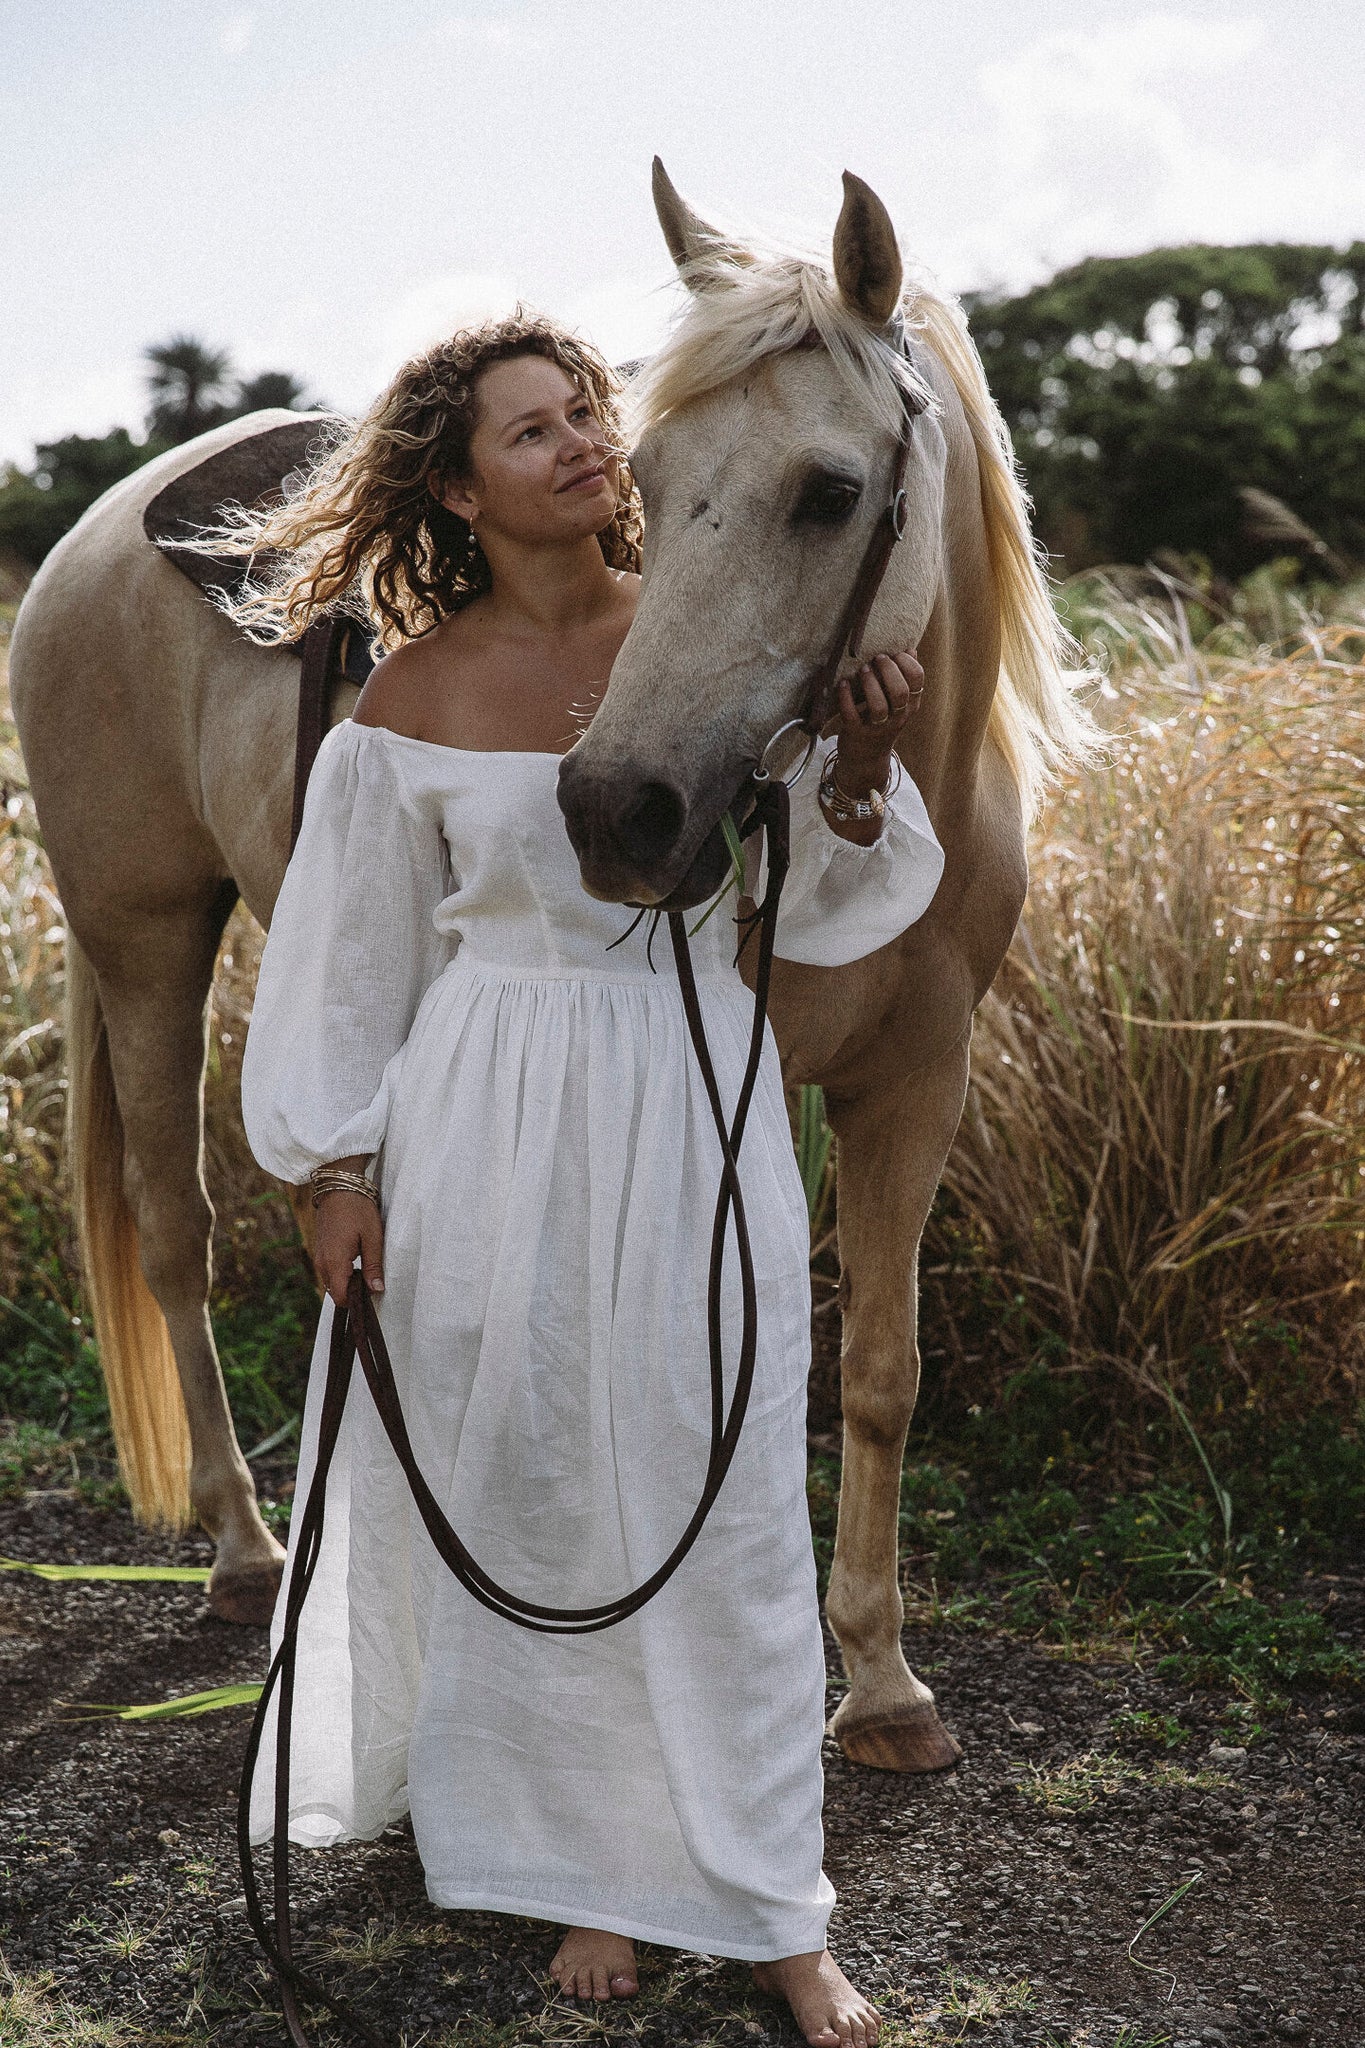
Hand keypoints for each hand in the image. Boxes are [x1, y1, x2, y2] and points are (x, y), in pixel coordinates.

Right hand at [313, 1190, 384, 1307]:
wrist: (338, 1186)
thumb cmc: (358, 1209)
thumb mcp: (372, 1237)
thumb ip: (373, 1266)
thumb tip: (376, 1290)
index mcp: (334, 1262)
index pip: (341, 1297)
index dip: (357, 1300)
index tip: (372, 1291)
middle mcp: (322, 1263)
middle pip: (336, 1293)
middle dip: (353, 1292)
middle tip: (372, 1278)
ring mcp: (319, 1256)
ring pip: (332, 1283)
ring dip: (347, 1282)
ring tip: (365, 1267)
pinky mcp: (320, 1250)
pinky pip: (329, 1272)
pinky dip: (341, 1273)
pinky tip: (356, 1260)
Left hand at [824, 649, 922, 793]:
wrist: (866, 759)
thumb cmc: (882, 722)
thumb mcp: (898, 704)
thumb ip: (904, 678)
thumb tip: (911, 650)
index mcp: (909, 706)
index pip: (917, 681)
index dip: (907, 663)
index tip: (895, 653)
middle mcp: (897, 718)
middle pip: (900, 692)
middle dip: (889, 671)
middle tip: (877, 659)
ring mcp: (877, 727)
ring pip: (878, 706)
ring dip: (870, 684)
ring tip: (863, 670)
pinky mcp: (856, 733)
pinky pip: (851, 714)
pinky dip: (846, 697)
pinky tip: (843, 684)